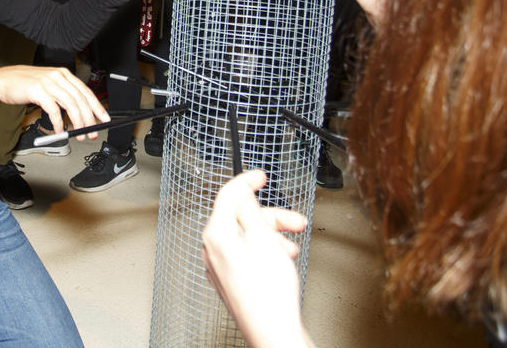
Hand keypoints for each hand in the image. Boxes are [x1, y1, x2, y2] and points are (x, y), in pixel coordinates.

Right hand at [0, 66, 110, 139]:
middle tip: (93, 132)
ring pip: (70, 105)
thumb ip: (63, 94)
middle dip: (89, 119)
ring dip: (77, 123)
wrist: (3, 80)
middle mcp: (58, 76)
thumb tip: (80, 113)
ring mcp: (48, 83)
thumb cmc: (25, 85)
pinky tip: (61, 131)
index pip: (86, 91)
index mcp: (63, 74)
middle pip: (80, 100)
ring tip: (79, 134)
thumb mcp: (48, 85)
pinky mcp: (38, 91)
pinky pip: (54, 110)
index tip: (104, 119)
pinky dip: (59, 123)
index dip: (97, 107)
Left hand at [202, 170, 313, 347]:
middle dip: (271, 217)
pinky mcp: (231, 280)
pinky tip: (281, 259)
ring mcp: (219, 267)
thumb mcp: (264, 239)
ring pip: (247, 237)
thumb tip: (243, 195)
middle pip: (241, 218)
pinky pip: (246, 254)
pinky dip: (265, 251)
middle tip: (293, 221)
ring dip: (272, 236)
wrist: (272, 332)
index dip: (246, 180)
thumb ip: (251, 211)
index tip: (259, 175)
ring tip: (291, 247)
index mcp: (216, 235)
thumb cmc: (268, 294)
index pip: (227, 195)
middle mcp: (212, 250)